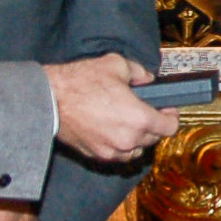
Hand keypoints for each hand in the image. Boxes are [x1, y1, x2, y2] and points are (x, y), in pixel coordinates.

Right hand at [43, 54, 177, 162]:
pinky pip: (118, 155)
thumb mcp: (116, 64)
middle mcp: (129, 139)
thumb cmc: (81, 81)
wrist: (49, 100)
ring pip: (136, 150)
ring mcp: (112, 150)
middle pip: (154, 139)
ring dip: (138, 138)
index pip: (169, 128)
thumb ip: (138, 72)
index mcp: (139, 118)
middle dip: (154, 125)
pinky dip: (121, 146)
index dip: (171, 116)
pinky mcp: (96, 155)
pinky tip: (113, 131)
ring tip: (129, 122)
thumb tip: (147, 78)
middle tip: (146, 110)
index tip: (166, 108)